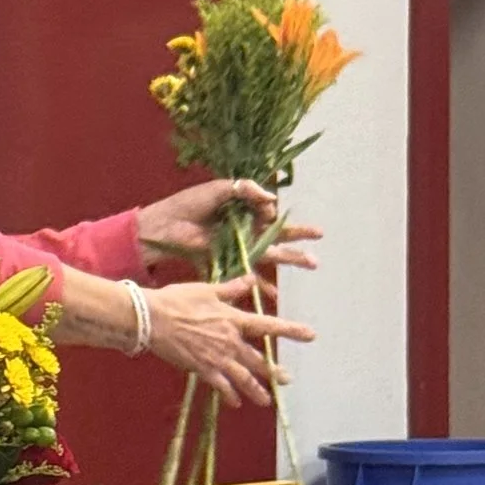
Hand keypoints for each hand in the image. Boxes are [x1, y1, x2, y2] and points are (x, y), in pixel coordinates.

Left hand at [135, 178, 319, 274]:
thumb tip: (271, 199)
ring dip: (291, 258)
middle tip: (320, 236)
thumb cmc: (188, 204)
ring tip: (313, 263)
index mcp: (243, 209)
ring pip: (270, 254)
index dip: (274, 212)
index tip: (270, 212)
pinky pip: (248, 275)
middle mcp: (244, 229)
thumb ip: (245, 189)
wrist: (164, 226)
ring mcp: (237, 247)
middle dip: (299, 235)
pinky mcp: (228, 262)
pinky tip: (275, 295)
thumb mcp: (218, 189)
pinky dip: (260, 286)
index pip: (270, 212)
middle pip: (277, 233)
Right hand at [143, 273, 312, 407]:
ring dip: (256, 390)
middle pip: (258, 359)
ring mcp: (217, 358)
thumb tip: (251, 279)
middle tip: (288, 379)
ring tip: (267, 401)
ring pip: (243, 377)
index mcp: (233, 319)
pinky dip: (229, 395)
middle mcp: (230, 341)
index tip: (310, 335)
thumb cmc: (178, 300)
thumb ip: (232, 288)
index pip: (268, 326)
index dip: (291, 330)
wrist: (153, 319)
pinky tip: (236, 403)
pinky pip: (220, 386)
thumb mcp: (208, 289)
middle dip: (274, 371)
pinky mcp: (202, 369)